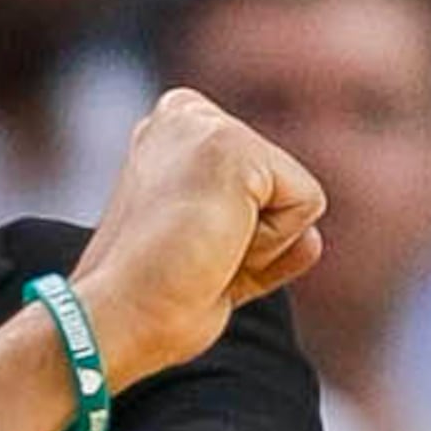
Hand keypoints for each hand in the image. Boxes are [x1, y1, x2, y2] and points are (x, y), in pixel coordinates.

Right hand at [69, 89, 325, 392]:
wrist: (115, 318)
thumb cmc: (149, 304)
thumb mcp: (213, 263)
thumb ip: (260, 243)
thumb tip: (315, 240)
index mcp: (172, 132)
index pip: (257, 187)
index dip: (237, 241)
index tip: (183, 255)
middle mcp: (185, 112)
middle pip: (279, 188)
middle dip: (253, 241)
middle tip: (192, 260)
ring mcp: (206, 123)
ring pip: (294, 198)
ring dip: (260, 246)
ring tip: (199, 253)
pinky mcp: (232, 144)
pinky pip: (306, 204)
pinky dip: (271, 244)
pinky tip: (214, 245)